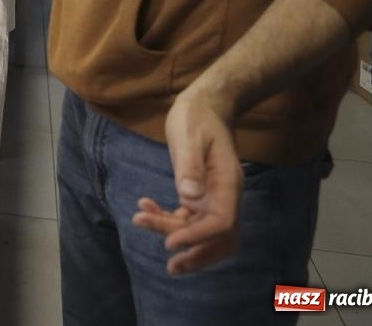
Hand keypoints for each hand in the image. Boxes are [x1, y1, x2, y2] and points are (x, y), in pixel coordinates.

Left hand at [131, 88, 242, 274]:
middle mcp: (224, 195)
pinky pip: (188, 217)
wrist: (204, 105)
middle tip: (170, 266)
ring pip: (204, 232)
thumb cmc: (196, 117)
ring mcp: (214, 196)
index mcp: (228, 184)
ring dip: (178, 239)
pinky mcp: (200, 193)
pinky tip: (144, 208)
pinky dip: (168, 219)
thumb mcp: (189, 135)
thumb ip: (189, 166)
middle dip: (197, 254)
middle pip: (220, 238)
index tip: (169, 243)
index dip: (197, 237)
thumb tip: (189, 197)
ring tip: (143, 226)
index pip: (221, 223)